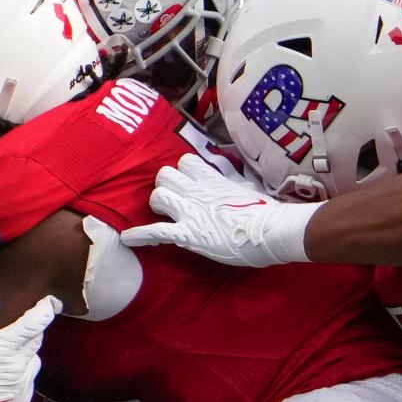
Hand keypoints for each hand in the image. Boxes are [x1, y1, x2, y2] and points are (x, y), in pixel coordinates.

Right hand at [0, 292, 59, 401]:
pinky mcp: (23, 400)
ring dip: (24, 353)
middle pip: (36, 340)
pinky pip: (27, 379)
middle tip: (20, 326)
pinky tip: (0, 378)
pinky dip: (19, 372)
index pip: (35, 323)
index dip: (45, 309)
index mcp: (4, 349)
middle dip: (32, 329)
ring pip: (32, 360)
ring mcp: (23, 385)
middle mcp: (20, 366)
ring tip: (3, 357)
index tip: (48, 302)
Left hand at [120, 154, 319, 266]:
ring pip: (157, 196)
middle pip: (165, 175)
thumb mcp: (247, 186)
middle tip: (172, 199)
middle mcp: (197, 191)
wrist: (273, 229)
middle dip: (165, 186)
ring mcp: (190, 211)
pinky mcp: (188, 233)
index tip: (184, 182)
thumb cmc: (266, 210)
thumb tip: (226, 173)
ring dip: (156, 206)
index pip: (185, 162)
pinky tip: (127, 239)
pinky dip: (139, 236)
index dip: (181, 172)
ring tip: (160, 214)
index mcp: (213, 179)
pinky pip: (156, 231)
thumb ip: (231, 179)